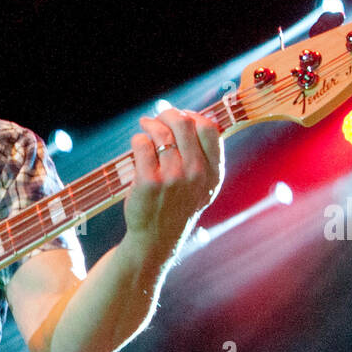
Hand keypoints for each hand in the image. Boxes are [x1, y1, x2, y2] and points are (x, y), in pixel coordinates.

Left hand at [122, 110, 222, 262]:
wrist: (157, 238)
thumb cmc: (178, 206)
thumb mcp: (203, 186)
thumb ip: (205, 155)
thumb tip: (191, 115)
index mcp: (213, 172)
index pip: (209, 128)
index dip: (193, 115)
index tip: (182, 115)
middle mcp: (195, 174)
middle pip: (184, 123)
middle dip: (168, 114)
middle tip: (158, 117)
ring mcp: (172, 178)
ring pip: (160, 132)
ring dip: (150, 124)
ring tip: (145, 125)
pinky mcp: (148, 182)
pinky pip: (142, 145)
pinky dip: (138, 139)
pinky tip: (138, 144)